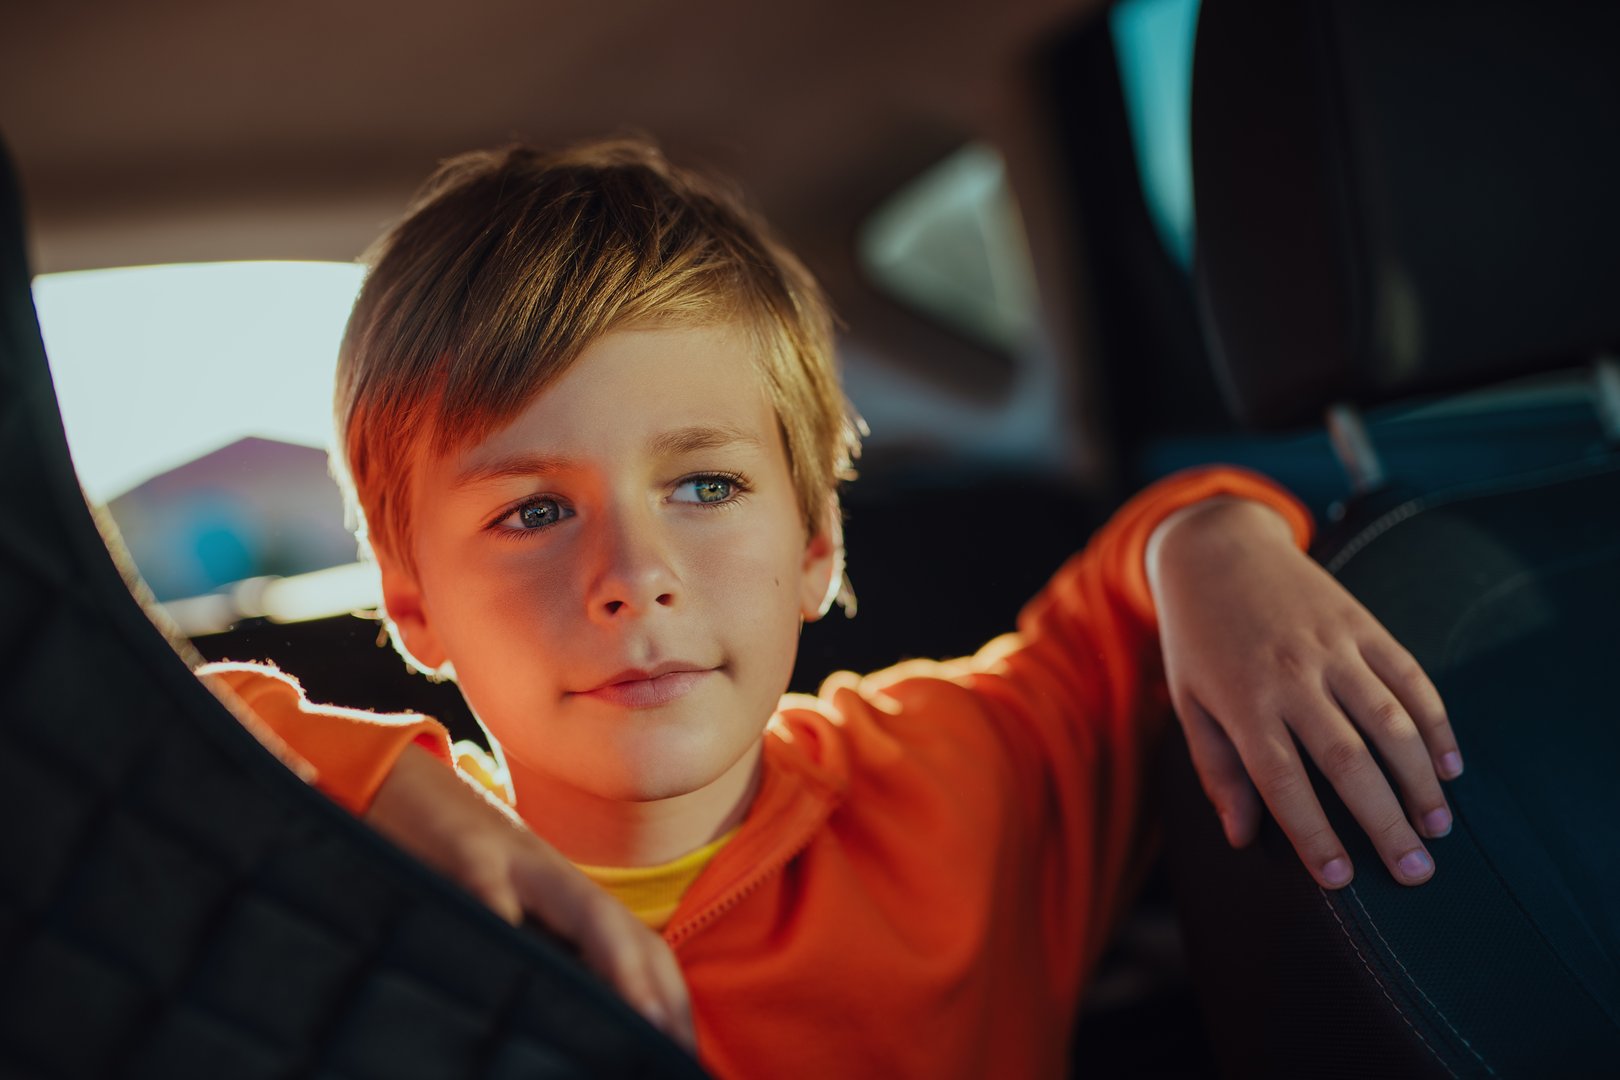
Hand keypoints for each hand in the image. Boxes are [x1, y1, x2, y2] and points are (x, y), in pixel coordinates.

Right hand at [365, 743, 695, 1050]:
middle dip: (660, 991)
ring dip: (620, 963)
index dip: (667, 995)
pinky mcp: (464, 848)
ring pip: (585, 909)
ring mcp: (514, 859)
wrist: (397, 776)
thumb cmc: (445, 859)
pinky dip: (508, 917)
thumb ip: (531, 950)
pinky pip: (491, 885)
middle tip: (674, 1047)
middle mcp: (554, 877)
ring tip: (639, 1016)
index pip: (638, 944)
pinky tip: (520, 946)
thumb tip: (556, 1018)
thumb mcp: (495, 905)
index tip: (681, 1047)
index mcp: (565, 895)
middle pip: (628, 931)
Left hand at [1146, 497, 1463, 888]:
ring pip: (1391, 722)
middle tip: (1415, 873)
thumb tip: (1241, 836)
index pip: (1282, 781)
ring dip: (1421, 780)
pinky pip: (1409, 679)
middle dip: (1385, 822)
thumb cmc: (1199, 641)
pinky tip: (1450, 767)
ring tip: (1437, 828)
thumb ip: (1218, 770)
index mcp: (1244, 703)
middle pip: (1348, 761)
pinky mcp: (1362, 626)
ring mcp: (1333, 648)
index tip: (1339, 880)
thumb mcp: (1190, 704)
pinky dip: (1435, 725)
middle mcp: (1292, 677)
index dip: (1312, 832)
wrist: (1217, 552)